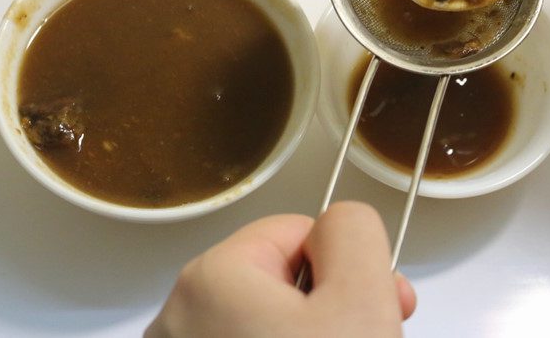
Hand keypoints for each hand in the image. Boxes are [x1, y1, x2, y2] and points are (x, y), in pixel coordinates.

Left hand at [145, 202, 416, 337]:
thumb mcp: (362, 296)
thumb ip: (353, 231)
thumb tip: (338, 222)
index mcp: (210, 278)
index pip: (298, 232)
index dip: (346, 266)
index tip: (374, 305)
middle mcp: (176, 318)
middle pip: (278, 280)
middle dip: (328, 303)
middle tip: (363, 337)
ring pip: (262, 321)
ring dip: (307, 331)